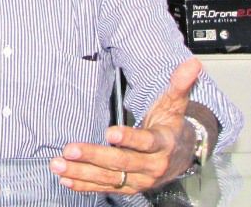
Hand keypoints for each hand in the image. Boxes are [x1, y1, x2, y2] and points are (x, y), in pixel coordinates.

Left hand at [50, 58, 202, 193]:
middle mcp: (151, 166)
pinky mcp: (127, 187)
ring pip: (108, 178)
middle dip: (94, 156)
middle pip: (121, 162)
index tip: (110, 133)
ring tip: (58, 164)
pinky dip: (84, 185)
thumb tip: (191, 64)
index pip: (146, 142)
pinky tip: (65, 179)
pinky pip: (104, 187)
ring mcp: (138, 180)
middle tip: (71, 149)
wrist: (182, 156)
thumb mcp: (176, 104)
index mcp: (163, 144)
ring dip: (81, 173)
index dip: (129, 139)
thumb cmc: (172, 126)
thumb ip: (180, 84)